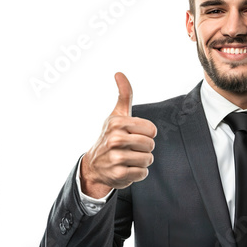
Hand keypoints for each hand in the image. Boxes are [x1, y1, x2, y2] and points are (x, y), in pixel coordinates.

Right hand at [80, 72, 156, 197]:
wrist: (95, 165)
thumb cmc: (111, 135)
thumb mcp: (117, 114)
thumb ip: (124, 94)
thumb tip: (119, 73)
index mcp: (117, 123)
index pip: (152, 130)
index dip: (147, 133)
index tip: (134, 134)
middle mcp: (115, 139)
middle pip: (151, 145)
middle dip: (144, 148)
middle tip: (131, 148)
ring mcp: (116, 157)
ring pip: (148, 159)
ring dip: (142, 161)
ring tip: (129, 158)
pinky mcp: (118, 174)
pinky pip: (143, 173)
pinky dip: (138, 173)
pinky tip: (126, 169)